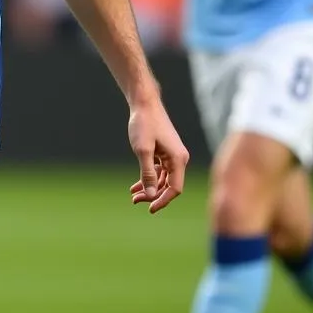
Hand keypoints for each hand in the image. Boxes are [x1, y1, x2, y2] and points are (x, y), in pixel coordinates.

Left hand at [127, 93, 188, 213]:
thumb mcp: (143, 151)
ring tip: (133, 195)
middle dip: (153, 194)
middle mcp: (179, 158)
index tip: (149, 209)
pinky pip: (159, 170)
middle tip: (135, 200)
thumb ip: (148, 173)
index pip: (175, 188)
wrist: (144, 103)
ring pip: (163, 178)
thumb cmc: (144, 124)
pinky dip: (149, 177)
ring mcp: (172, 155)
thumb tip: (151, 195)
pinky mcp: (165, 151)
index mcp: (178, 159)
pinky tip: (136, 185)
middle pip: (169, 185)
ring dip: (150, 187)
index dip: (162, 200)